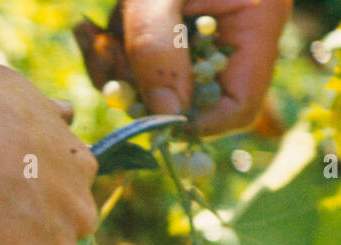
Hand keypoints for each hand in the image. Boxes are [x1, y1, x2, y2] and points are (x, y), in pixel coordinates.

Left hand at [97, 0, 290, 134]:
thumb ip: (159, 50)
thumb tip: (165, 115)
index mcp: (255, 26)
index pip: (238, 108)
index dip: (195, 124)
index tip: (148, 116)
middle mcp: (231, 37)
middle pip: (187, 101)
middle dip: (138, 87)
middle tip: (105, 53)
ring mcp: (197, 34)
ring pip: (152, 86)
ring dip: (115, 68)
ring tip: (96, 32)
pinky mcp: (167, 30)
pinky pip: (136, 64)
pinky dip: (107, 54)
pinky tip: (85, 31)